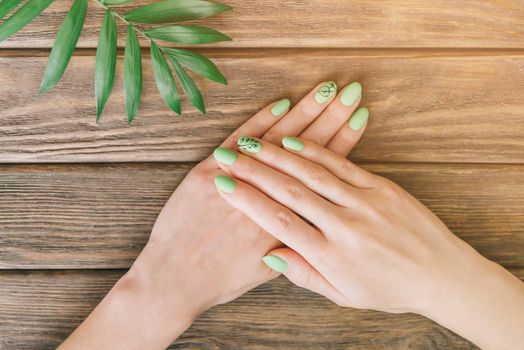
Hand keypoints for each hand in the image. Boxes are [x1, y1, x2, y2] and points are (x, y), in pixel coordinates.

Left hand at [60, 81, 367, 348]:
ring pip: (276, 139)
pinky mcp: (207, 171)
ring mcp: (234, 179)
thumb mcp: (264, 269)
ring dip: (304, 111)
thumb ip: (293, 241)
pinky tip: (282, 103)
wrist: (173, 280)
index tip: (359, 119)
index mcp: (284, 220)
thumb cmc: (220, 280)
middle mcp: (264, 196)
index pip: (320, 173)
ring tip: (326, 88)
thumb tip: (314, 218)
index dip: (343, 143)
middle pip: (304, 149)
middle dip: (331, 117)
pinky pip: (238, 138)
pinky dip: (260, 121)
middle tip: (351, 92)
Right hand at [213, 136, 523, 349]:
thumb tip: (272, 255)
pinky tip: (295, 139)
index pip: (278, 223)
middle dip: (255, 171)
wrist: (442, 275)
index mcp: (331, 256)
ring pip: (313, 172)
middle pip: (290, 192)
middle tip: (230, 156)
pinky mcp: (381, 187)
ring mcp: (364, 202)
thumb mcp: (344, 295)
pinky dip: (316, 151)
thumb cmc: (390, 288)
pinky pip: (343, 164)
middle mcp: (345, 226)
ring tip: (253, 143)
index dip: (247, 201)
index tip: (223, 185)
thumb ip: (306, 274)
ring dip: (279, 155)